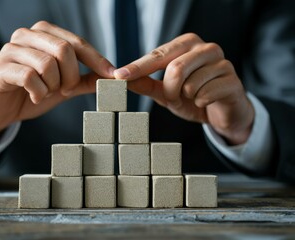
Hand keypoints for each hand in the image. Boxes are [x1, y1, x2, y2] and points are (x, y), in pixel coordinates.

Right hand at [0, 21, 114, 144]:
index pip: (77, 42)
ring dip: (52, 86)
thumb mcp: (64, 87)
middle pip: (64, 49)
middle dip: (70, 76)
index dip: (97, 59)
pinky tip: (35, 97)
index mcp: (44, 34)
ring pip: (47, 63)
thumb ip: (84, 80)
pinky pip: (29, 77)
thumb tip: (112, 77)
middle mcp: (27, 35)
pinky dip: (38, 93)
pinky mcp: (1, 68)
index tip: (113, 75)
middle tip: (65, 90)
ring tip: (46, 92)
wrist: (2, 110)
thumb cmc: (33, 92)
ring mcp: (12, 50)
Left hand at [114, 33, 253, 144]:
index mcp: (187, 45)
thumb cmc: (193, 97)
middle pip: (175, 68)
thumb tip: (122, 78)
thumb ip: (146, 84)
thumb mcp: (166, 92)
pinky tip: (206, 101)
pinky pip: (206, 94)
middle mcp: (205, 48)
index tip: (119, 76)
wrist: (222, 113)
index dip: (139, 67)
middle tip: (173, 98)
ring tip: (192, 99)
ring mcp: (222, 62)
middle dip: (170, 90)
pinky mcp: (232, 80)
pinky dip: (200, 103)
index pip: (158, 54)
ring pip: (190, 84)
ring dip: (186, 99)